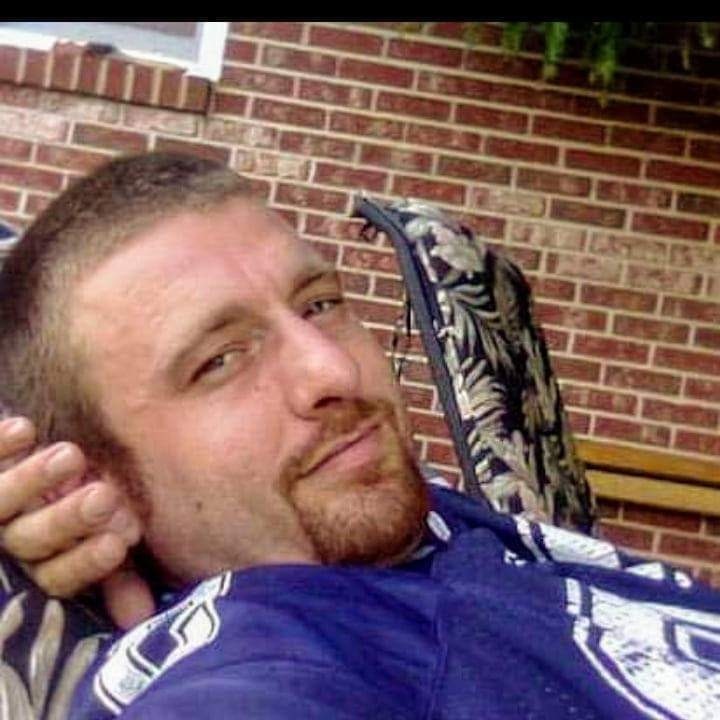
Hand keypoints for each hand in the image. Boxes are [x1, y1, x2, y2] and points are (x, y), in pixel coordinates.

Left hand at [0, 416, 155, 628]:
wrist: (55, 451)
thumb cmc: (88, 497)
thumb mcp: (109, 534)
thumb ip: (121, 574)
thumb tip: (140, 617)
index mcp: (48, 558)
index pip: (59, 575)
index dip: (87, 562)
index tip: (122, 541)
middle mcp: (15, 535)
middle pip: (30, 540)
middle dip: (68, 521)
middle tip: (103, 497)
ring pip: (1, 502)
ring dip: (34, 481)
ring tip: (70, 457)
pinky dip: (1, 445)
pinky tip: (24, 430)